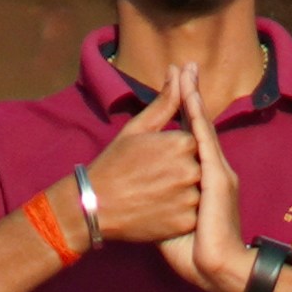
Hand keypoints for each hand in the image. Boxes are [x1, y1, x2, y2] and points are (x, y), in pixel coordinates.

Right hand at [78, 64, 207, 252]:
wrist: (94, 206)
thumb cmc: (115, 163)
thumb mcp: (138, 128)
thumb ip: (165, 101)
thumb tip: (178, 69)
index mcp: (182, 143)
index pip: (193, 141)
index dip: (173, 149)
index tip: (154, 159)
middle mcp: (190, 169)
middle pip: (197, 165)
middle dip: (180, 170)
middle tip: (153, 177)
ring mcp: (189, 197)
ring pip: (197, 190)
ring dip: (182, 191)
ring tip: (154, 193)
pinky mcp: (185, 221)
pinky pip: (192, 213)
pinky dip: (180, 211)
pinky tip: (158, 209)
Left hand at [159, 50, 252, 291]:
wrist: (215, 271)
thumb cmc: (191, 251)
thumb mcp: (171, 217)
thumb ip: (163, 195)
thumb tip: (148, 186)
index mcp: (204, 178)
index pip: (192, 137)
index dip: (185, 111)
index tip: (178, 86)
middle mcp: (214, 170)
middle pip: (199, 125)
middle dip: (191, 95)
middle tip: (184, 66)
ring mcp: (218, 173)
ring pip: (202, 128)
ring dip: (193, 99)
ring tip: (186, 73)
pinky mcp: (217, 179)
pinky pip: (204, 142)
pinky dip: (197, 119)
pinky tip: (190, 101)